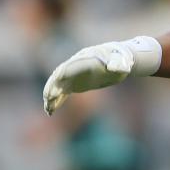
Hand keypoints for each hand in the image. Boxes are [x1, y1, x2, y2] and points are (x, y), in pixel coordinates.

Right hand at [42, 36, 160, 115]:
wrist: (118, 59)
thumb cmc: (120, 58)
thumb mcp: (121, 60)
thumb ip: (118, 63)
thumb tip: (116, 68)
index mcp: (85, 59)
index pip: (71, 66)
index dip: (64, 73)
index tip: (58, 81)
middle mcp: (75, 66)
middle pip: (59, 76)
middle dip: (53, 85)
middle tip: (49, 97)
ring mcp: (73, 76)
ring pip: (57, 85)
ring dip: (51, 96)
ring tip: (48, 108)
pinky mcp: (74, 84)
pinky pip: (62, 93)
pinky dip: (56, 101)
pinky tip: (51, 111)